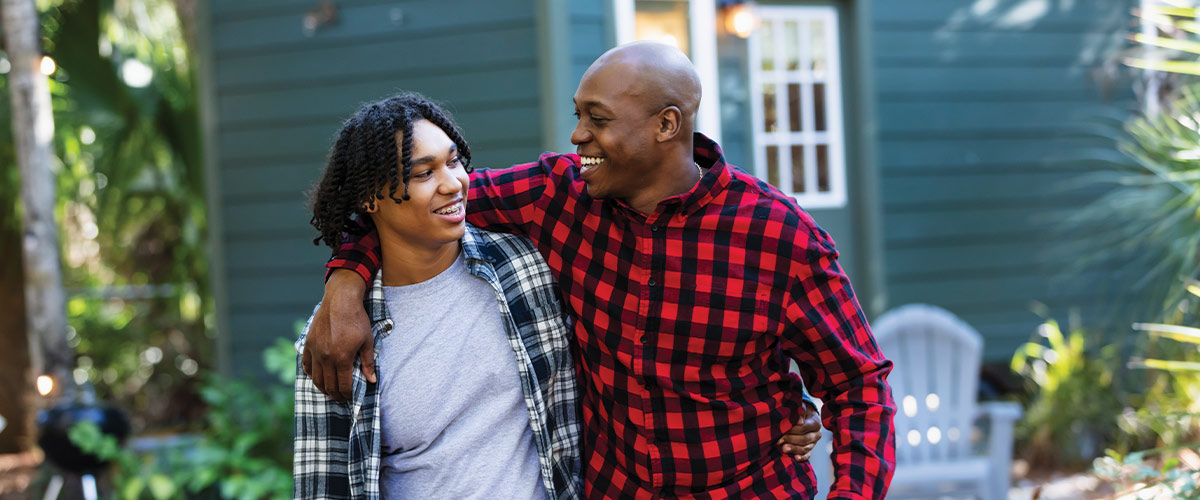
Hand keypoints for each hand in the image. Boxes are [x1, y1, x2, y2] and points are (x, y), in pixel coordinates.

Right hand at [301, 269, 373, 401]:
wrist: (340, 301)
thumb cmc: (357, 320)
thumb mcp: (368, 341)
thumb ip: (368, 362)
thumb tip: (372, 380)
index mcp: (342, 358)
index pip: (343, 385)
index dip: (347, 395)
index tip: (350, 399)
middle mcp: (326, 357)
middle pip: (329, 385)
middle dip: (336, 395)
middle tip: (341, 398)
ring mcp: (315, 351)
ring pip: (316, 378)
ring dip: (323, 388)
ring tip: (330, 391)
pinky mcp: (308, 344)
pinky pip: (306, 365)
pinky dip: (311, 374)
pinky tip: (317, 378)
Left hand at [777, 400, 820, 461]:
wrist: (805, 416)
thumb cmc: (800, 412)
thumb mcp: (801, 408)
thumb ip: (800, 412)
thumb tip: (799, 421)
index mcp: (815, 423)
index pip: (804, 428)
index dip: (793, 430)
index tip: (782, 430)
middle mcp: (817, 434)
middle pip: (805, 439)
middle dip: (791, 440)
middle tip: (780, 440)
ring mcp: (814, 443)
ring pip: (806, 448)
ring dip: (794, 449)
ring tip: (784, 449)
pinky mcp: (810, 449)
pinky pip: (807, 455)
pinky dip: (802, 457)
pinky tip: (796, 458)